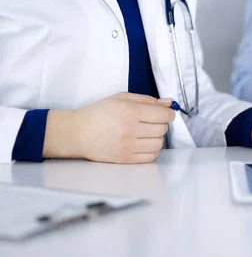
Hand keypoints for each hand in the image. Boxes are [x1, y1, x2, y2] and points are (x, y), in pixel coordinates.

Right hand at [43, 92, 175, 163]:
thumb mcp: (121, 98)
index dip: (168, 114)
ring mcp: (127, 146)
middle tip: (151, 121)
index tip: (164, 113)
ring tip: (146, 133)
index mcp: (129, 111)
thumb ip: (147, 99)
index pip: (163, 115)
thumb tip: (168, 103)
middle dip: (161, 124)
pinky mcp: (125, 159)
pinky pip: (150, 157)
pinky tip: (143, 143)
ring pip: (158, 144)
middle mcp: (129, 129)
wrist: (78, 133)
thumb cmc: (98, 113)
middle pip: (162, 129)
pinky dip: (151, 150)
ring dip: (156, 138)